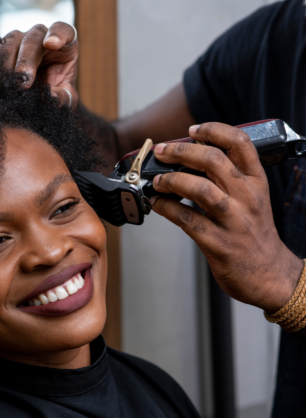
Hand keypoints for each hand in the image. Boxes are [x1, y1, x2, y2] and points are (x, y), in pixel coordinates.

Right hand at [2, 22, 77, 107]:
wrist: (39, 95)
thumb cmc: (58, 89)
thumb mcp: (66, 95)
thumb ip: (63, 96)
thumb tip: (50, 97)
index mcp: (64, 42)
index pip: (62, 30)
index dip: (57, 34)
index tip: (51, 44)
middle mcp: (40, 36)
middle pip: (32, 39)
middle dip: (26, 60)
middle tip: (23, 82)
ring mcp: (20, 39)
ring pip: (11, 42)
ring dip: (6, 63)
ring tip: (7, 84)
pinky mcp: (3, 47)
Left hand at [151, 122, 302, 312]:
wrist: (271, 276)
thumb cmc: (256, 236)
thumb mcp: (255, 201)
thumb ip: (231, 182)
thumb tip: (192, 164)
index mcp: (257, 183)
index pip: (240, 144)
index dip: (214, 130)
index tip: (193, 130)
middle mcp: (247, 198)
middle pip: (213, 160)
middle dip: (181, 151)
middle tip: (163, 151)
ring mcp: (233, 221)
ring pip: (199, 188)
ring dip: (172, 180)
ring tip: (157, 181)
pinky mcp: (218, 243)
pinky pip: (187, 219)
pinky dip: (167, 208)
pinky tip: (158, 204)